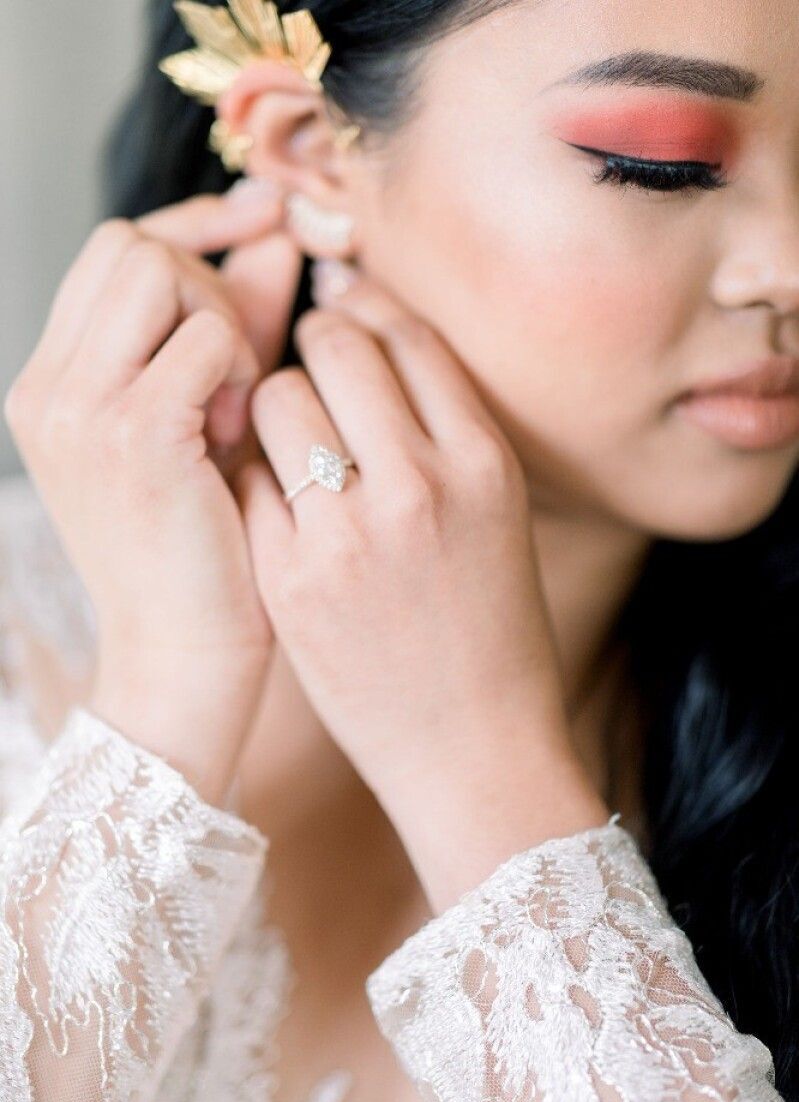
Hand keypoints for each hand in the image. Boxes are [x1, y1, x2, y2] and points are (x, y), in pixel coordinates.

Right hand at [3, 196, 297, 802]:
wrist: (186, 659)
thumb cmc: (208, 549)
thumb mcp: (209, 424)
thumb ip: (236, 329)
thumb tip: (276, 240)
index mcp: (56, 385)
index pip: (116, 250)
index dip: (194, 225)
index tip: (262, 225)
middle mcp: (49, 387)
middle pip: (132, 244)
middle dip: (207, 278)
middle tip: (243, 362)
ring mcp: (79, 408)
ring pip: (160, 271)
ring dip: (221, 322)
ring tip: (238, 406)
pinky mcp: (131, 434)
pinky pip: (204, 337)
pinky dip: (240, 369)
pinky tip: (244, 432)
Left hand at [236, 263, 608, 906]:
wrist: (476, 751)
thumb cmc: (494, 633)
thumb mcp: (499, 517)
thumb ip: (446, 434)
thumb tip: (381, 349)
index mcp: (484, 462)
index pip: (409, 334)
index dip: (368, 311)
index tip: (348, 316)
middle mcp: (420, 484)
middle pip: (338, 347)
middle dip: (315, 341)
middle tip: (307, 363)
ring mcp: (349, 533)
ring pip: (278, 398)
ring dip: (276, 402)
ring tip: (287, 434)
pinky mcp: (291, 579)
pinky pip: (250, 478)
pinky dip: (256, 472)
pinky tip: (274, 496)